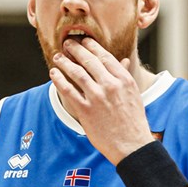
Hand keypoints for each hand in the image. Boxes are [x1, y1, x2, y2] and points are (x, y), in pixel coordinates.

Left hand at [49, 37, 154, 163]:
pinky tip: (54, 74)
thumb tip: (123, 61)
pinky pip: (68, 91)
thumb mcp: (134, 95)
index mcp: (124, 80)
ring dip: (65, 63)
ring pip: (77, 73)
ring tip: (58, 57)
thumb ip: (125, 76)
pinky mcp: (85, 111)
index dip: (92, 46)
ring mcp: (97, 97)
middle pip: (89, 61)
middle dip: (75, 49)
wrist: (131, 145)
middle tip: (67, 43)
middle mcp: (110, 85)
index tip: (84, 41)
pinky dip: (59, 80)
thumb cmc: (133, 121)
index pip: (105, 56)